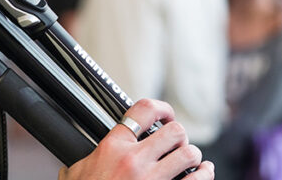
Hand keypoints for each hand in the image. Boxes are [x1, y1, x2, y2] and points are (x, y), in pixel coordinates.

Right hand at [58, 99, 215, 179]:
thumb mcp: (76, 175)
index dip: (161, 108)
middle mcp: (134, 161)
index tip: (165, 115)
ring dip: (192, 157)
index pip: (143, 110)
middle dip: (179, 137)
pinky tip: (203, 174)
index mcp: (113, 148)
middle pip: (174, 131)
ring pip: (189, 154)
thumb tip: (76, 163)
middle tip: (176, 145)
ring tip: (190, 161)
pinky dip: (205, 175)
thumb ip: (84, 162)